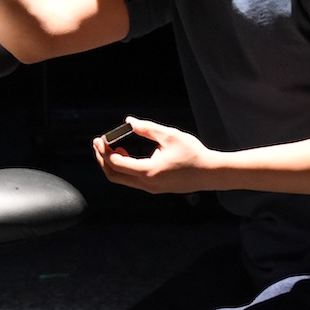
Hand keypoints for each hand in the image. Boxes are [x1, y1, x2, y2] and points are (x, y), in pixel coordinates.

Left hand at [92, 116, 216, 194]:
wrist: (210, 173)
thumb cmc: (192, 152)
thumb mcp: (169, 135)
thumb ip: (147, 128)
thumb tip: (129, 121)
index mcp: (148, 171)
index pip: (116, 163)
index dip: (105, 150)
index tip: (101, 138)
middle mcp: (147, 183)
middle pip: (114, 176)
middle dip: (102, 159)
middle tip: (98, 143)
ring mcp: (151, 188)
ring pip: (122, 180)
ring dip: (112, 163)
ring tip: (112, 145)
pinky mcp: (155, 188)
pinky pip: (132, 180)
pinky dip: (123, 168)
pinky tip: (126, 153)